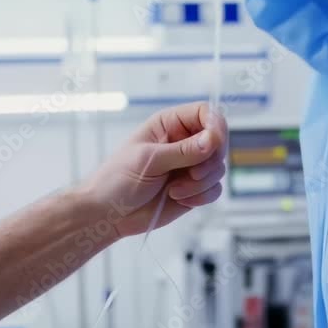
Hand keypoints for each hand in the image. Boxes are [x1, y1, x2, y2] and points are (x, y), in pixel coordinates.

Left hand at [80, 102, 227, 237]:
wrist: (110, 213)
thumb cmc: (118, 180)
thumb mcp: (149, 160)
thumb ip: (183, 151)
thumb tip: (212, 140)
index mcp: (170, 124)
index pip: (205, 113)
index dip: (215, 126)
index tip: (213, 144)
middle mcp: (183, 142)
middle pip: (218, 142)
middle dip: (209, 162)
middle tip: (191, 173)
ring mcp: (190, 166)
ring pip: (217, 168)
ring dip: (201, 183)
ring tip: (174, 191)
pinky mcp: (194, 188)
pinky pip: (214, 189)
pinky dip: (201, 196)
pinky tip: (179, 198)